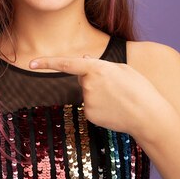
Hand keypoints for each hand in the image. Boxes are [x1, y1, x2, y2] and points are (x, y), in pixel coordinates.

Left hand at [29, 56, 162, 136]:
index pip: (66, 63)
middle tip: (117, 86)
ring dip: (99, 93)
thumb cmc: (139, 88)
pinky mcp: (89, 115)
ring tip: (119, 98)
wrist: (149, 116)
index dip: (47, 62)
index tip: (30, 63)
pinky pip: (90, 106)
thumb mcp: (122, 69)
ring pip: (87, 92)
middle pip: (82, 78)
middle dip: (94, 79)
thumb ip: (99, 64)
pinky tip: (114, 109)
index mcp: (96, 68)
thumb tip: (82, 61)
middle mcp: (88, 84)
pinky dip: (100, 106)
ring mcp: (88, 101)